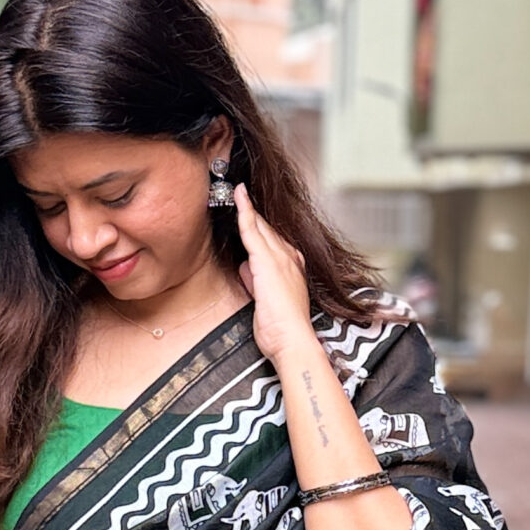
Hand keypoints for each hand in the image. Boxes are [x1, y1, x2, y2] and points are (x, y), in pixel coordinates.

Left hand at [235, 184, 317, 363]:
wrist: (293, 339)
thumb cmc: (281, 328)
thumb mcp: (266, 300)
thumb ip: (256, 281)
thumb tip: (246, 269)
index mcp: (292, 267)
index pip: (273, 240)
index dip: (260, 224)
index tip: (250, 211)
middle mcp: (290, 258)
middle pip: (267, 228)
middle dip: (253, 211)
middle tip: (239, 191)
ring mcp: (280, 258)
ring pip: (259, 226)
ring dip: (248, 207)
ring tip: (237, 190)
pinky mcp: (268, 262)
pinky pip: (252, 231)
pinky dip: (244, 212)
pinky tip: (238, 197)